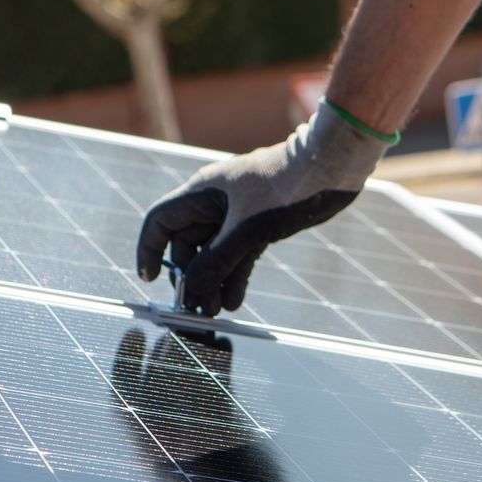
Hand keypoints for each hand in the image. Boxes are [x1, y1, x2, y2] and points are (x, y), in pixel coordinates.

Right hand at [135, 104, 387, 316]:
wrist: (330, 169)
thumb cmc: (286, 187)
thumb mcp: (248, 229)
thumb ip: (218, 260)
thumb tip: (192, 288)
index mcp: (202, 192)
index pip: (160, 222)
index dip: (150, 250)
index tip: (152, 280)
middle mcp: (214, 202)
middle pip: (187, 243)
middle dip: (189, 276)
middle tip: (193, 308)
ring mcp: (236, 214)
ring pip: (213, 253)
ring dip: (212, 281)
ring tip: (213, 312)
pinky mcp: (258, 224)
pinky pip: (237, 254)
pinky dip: (234, 276)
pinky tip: (233, 300)